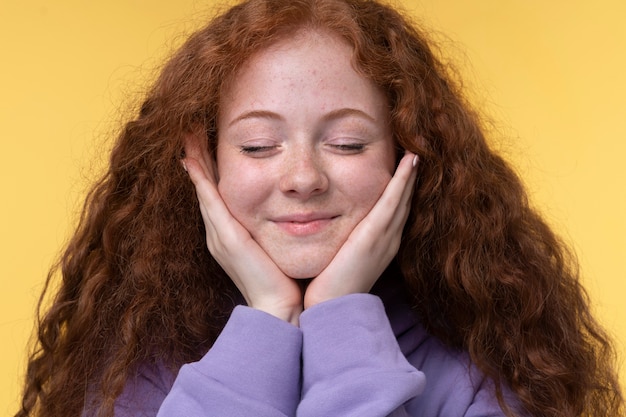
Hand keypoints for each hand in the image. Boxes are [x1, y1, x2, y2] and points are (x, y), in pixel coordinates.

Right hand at [183, 132, 302, 324]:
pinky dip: (201, 181)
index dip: (209, 171)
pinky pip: (210, 202)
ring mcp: (219, 236)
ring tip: (188, 138)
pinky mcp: (227, 238)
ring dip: (195, 163)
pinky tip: (192, 161)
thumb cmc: (281, 280)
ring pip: (203, 191)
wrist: (278, 308)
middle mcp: (218, 233)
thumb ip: (271, 230)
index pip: (216, 196)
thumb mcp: (274, 248)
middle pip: (204, 189)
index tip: (205, 146)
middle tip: (189, 133)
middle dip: (197, 161)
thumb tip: (288, 212)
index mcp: (229, 235)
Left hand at [303, 152, 417, 308]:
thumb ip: (339, 241)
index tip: (403, 168)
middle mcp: (388, 240)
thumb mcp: (337, 257)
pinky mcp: (375, 236)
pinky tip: (410, 162)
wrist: (329, 309)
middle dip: (410, 179)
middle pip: (404, 202)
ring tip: (416, 151)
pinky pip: (393, 201)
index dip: (400, 189)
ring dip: (410, 174)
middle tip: (415, 153)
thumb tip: (324, 223)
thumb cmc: (327, 287)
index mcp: (379, 245)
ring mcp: (385, 238)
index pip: (393, 211)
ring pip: (403, 198)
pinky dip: (403, 181)